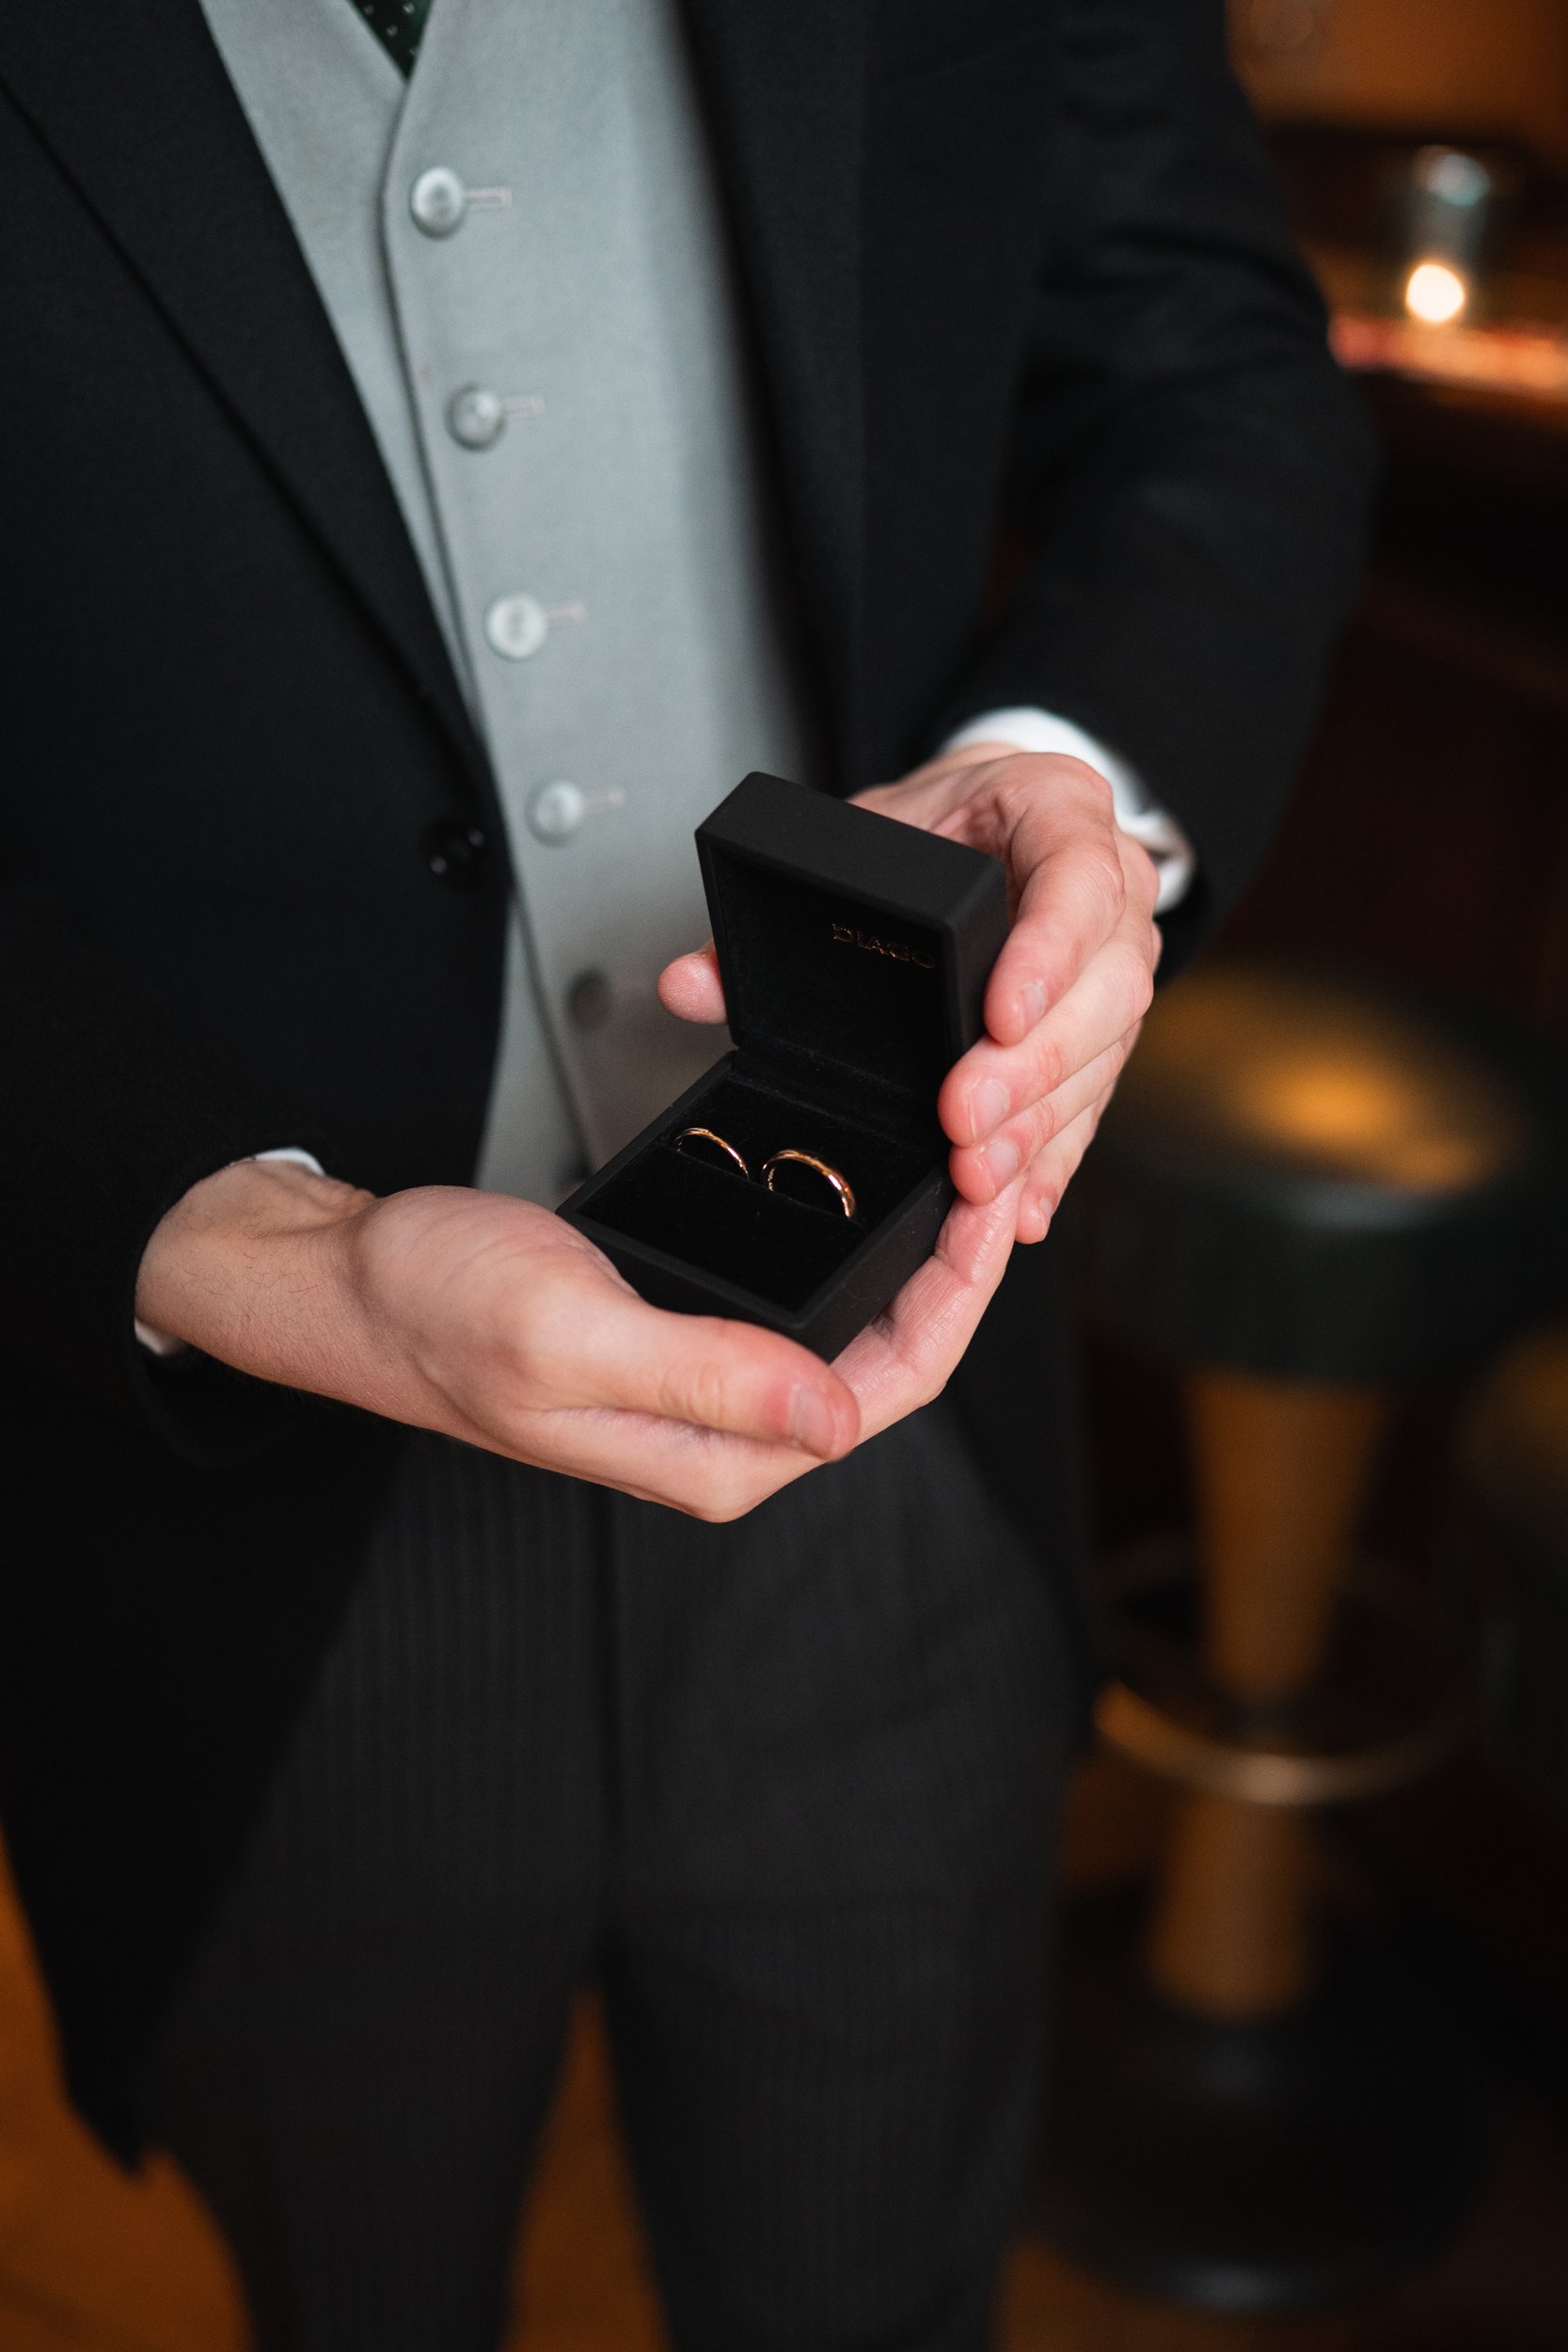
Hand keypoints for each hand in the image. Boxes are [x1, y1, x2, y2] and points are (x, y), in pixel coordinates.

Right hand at [135, 1155, 1020, 1519]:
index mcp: (716, 1458)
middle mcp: (723, 1438)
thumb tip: (836, 1418)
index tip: (990, 1202)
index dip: (959, 1299)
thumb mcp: (573, 1333)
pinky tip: (872, 1199)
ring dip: (913, 1258)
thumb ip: (708, 1376)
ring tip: (958, 1168)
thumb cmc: (435, 1309)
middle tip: (992, 1159)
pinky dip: (852, 1249)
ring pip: (852, 1333)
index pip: (891, 1391)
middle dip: (954, 1269)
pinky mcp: (684, 1342)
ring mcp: (706, 1392)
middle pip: (890, 1364)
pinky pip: (801, 1304)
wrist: (350, 1280)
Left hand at [659, 745, 1160, 1244]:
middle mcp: (1110, 890)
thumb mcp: (861, 838)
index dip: (1048, 952)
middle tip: (966, 1122)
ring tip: (977, 1181)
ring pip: (1102, 1056)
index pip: (1077, 877)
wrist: (989, 827)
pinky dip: (1049, 1161)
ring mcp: (1114, 967)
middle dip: (1030, 1069)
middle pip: (1102, 988)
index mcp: (1058, 811)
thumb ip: (777, 910)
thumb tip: (693, 985)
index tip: (1000, 1015)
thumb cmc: (935, 824)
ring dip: (1036, 1129)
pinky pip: (1089, 1105)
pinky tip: (1017, 1209)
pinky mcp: (1104, 1036)